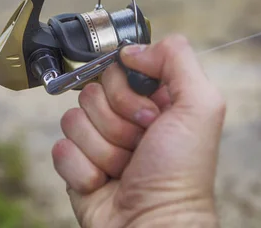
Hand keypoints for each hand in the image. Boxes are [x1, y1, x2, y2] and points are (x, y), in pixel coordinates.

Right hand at [52, 35, 225, 227]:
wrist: (152, 226)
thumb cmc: (180, 175)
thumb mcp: (199, 107)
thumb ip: (177, 60)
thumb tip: (132, 50)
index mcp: (153, 99)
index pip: (117, 69)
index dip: (127, 90)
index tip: (148, 115)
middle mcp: (124, 117)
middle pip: (92, 92)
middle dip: (116, 123)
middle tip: (139, 146)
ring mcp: (99, 141)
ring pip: (73, 119)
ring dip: (102, 149)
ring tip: (125, 168)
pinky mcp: (76, 165)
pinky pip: (60, 148)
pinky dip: (83, 168)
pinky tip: (105, 183)